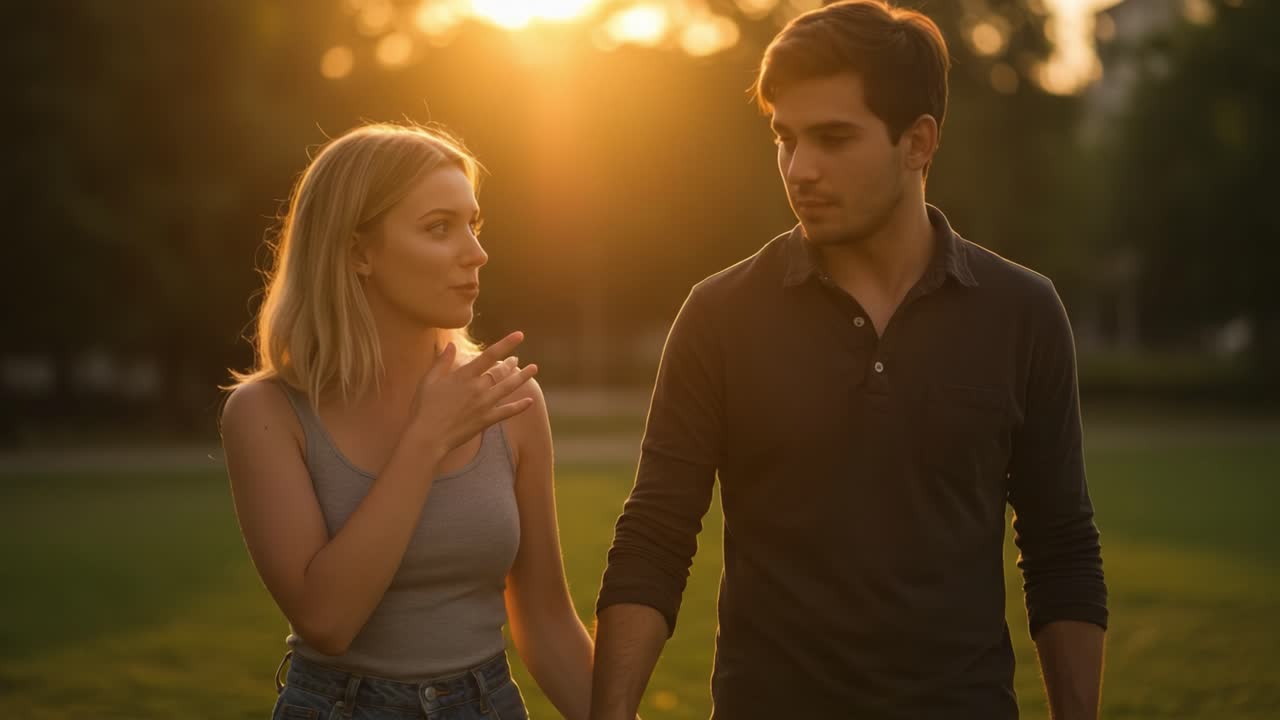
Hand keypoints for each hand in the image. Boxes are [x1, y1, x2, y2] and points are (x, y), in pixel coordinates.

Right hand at [406, 331, 536, 452]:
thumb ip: (442, 361)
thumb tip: (450, 345)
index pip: (490, 355)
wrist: (428, 436)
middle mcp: (478, 387)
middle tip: (517, 359)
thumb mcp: (429, 380)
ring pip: (509, 387)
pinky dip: (520, 406)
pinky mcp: (486, 420)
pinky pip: (508, 411)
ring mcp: (484, 404)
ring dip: (522, 377)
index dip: (507, 343)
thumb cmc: (424, 407)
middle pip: (501, 371)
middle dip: (512, 362)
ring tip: (534, 369)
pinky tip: (530, 400)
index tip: (519, 335)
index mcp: (464, 375)